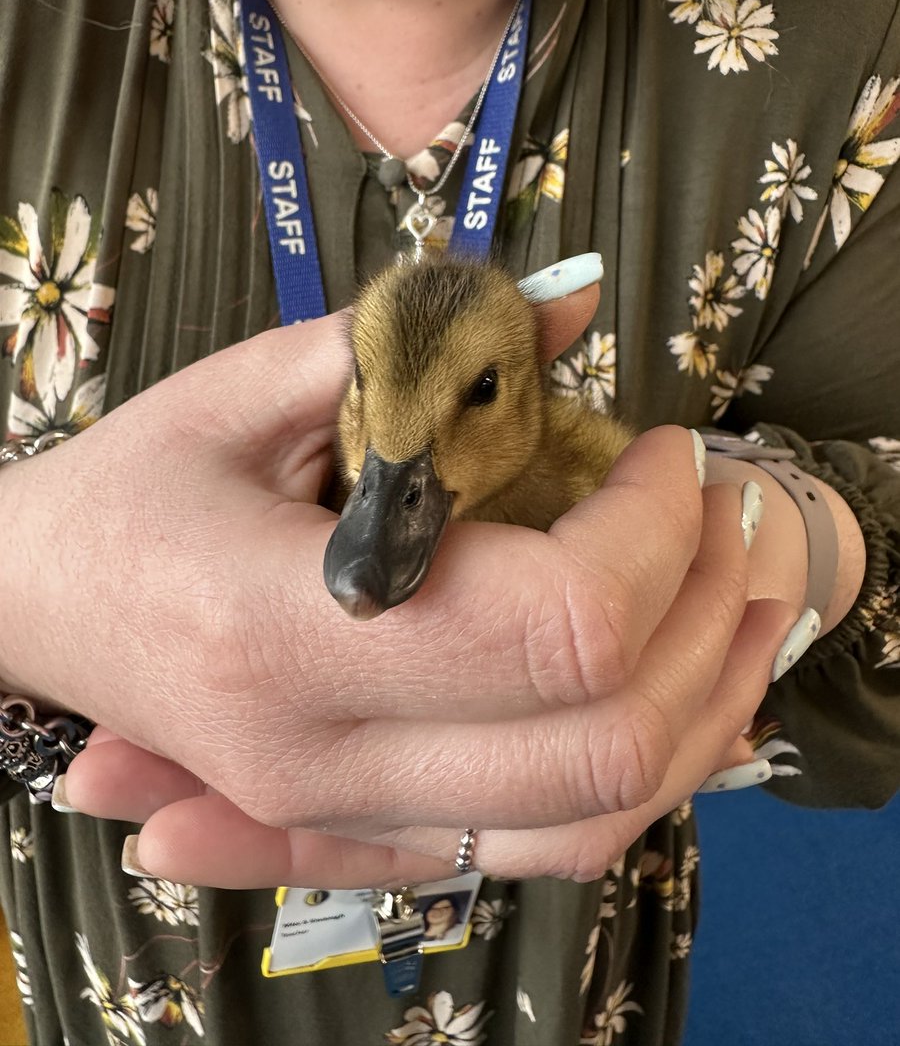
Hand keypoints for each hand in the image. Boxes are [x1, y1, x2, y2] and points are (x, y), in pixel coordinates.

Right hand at [10, 284, 790, 885]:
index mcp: (283, 628)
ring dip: (699, 713)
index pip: (555, 624)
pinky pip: (542, 846)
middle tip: (717, 516)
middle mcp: (321, 752)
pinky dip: (639, 776)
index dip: (650, 533)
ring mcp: (344, 813)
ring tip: (735, 603)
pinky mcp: (360, 831)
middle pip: (601, 740)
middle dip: (702, 618)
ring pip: (594, 821)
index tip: (662, 451)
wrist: (36, 607)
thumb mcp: (248, 388)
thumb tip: (572, 299)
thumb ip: (417, 342)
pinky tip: (676, 696)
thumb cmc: (130, 487)